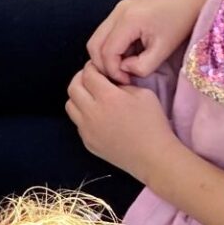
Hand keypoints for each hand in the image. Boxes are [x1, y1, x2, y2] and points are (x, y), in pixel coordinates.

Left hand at [65, 63, 177, 183]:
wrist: (153, 157)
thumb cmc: (153, 124)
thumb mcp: (144, 94)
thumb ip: (122, 84)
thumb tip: (110, 82)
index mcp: (108, 98)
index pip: (88, 74)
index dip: (91, 67)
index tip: (98, 67)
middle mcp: (92, 113)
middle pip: (73, 88)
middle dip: (81, 78)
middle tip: (92, 78)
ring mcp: (87, 130)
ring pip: (70, 106)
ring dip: (78, 97)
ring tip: (92, 96)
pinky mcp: (87, 142)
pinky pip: (77, 122)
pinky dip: (83, 114)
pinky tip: (97, 115)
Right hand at [85, 0, 201, 83]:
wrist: (187, 2)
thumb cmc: (179, 25)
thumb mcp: (164, 51)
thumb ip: (142, 66)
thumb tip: (124, 69)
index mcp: (128, 20)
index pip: (106, 51)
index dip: (112, 71)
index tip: (126, 81)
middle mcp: (117, 12)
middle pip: (94, 45)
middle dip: (104, 65)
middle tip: (121, 77)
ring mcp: (116, 10)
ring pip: (96, 40)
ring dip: (105, 57)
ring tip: (124, 67)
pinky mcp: (119, 12)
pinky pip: (105, 34)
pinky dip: (110, 49)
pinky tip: (127, 55)